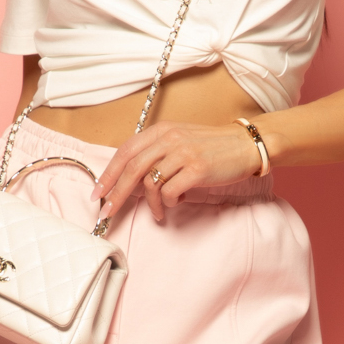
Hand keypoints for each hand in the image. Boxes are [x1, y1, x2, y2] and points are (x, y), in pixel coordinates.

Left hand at [92, 121, 261, 223]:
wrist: (245, 145)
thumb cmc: (212, 147)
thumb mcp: (180, 141)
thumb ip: (157, 154)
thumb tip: (131, 180)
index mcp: (162, 130)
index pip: (126, 151)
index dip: (109, 173)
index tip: (98, 192)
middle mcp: (170, 139)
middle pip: (132, 169)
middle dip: (116, 193)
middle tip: (107, 212)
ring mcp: (183, 153)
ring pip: (151, 183)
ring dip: (151, 204)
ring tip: (159, 212)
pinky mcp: (197, 169)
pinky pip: (170, 192)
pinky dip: (169, 202)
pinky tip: (177, 202)